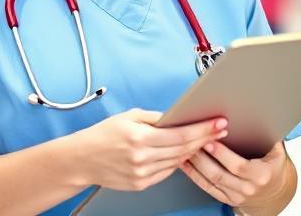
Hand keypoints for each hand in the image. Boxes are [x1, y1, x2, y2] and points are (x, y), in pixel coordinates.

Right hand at [70, 108, 227, 191]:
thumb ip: (156, 117)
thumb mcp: (129, 117)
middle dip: (205, 138)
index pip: (182, 135)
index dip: (203, 129)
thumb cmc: (103, 135)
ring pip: (178, 162)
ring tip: (205, 139)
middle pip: (184, 149)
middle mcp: (142, 158)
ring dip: (194, 151)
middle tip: (220, 130)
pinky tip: (184, 153)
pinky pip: (167, 171)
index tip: (218, 123)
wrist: (81, 160)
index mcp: (140, 138)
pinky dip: (177, 161)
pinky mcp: (141, 184)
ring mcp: (142, 174)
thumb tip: (179, 117)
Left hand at [179, 141, 289, 210]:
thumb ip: (268, 136)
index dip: (222, 154)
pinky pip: (207, 188)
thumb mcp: (277, 152)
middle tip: (192, 141)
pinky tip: (186, 164)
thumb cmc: (274, 167)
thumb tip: (259, 114)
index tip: (210, 140)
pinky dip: (194, 176)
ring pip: (211, 180)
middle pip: (219, 174)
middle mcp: (248, 188)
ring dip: (196, 165)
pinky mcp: (226, 199)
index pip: (238, 165)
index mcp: (261, 175)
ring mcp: (236, 196)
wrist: (274, 191)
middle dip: (203, 157)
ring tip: (185, 149)